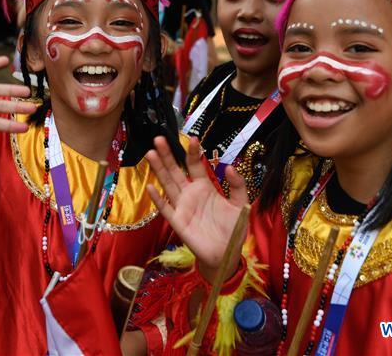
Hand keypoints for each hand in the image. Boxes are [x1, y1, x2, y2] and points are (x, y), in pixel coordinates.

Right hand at [146, 137, 247, 278]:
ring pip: (168, 184)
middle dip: (168, 155)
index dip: (192, 152)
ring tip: (150, 153)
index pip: (195, 165)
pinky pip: (166, 208)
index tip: (192, 138)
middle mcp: (190, 193)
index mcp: (204, 187)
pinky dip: (158, 198)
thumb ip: (237, 186)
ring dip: (159, 169)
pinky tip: (150, 186)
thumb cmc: (233, 229)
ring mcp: (182, 206)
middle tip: (159, 138)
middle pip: (176, 170)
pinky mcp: (177, 221)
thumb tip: (230, 166)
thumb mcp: (241, 204)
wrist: (227, 253)